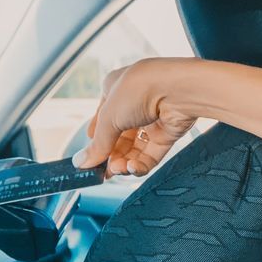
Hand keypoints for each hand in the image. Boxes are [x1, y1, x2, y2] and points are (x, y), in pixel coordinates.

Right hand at [72, 57, 203, 176]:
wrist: (179, 89)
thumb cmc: (141, 90)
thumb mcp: (109, 117)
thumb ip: (97, 144)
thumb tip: (81, 163)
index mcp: (115, 90)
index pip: (101, 118)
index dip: (95, 138)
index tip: (88, 158)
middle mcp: (133, 103)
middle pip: (117, 137)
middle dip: (110, 156)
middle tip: (103, 172)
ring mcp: (151, 119)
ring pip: (133, 149)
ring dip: (123, 162)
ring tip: (118, 170)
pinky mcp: (167, 133)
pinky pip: (150, 154)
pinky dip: (140, 164)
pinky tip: (131, 167)